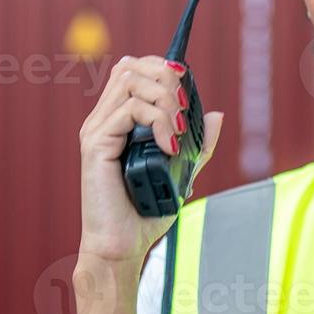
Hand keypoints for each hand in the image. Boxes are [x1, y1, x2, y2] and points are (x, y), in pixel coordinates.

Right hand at [77, 55, 223, 270]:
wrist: (121, 247)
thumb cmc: (144, 214)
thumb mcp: (181, 173)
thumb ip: (198, 146)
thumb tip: (216, 116)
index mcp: (117, 123)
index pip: (132, 70)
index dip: (160, 66)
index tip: (186, 84)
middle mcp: (103, 121)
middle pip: (130, 66)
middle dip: (166, 77)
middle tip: (184, 108)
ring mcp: (97, 130)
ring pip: (130, 81)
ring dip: (165, 98)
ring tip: (180, 130)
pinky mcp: (96, 144)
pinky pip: (131, 110)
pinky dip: (159, 121)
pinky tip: (170, 146)